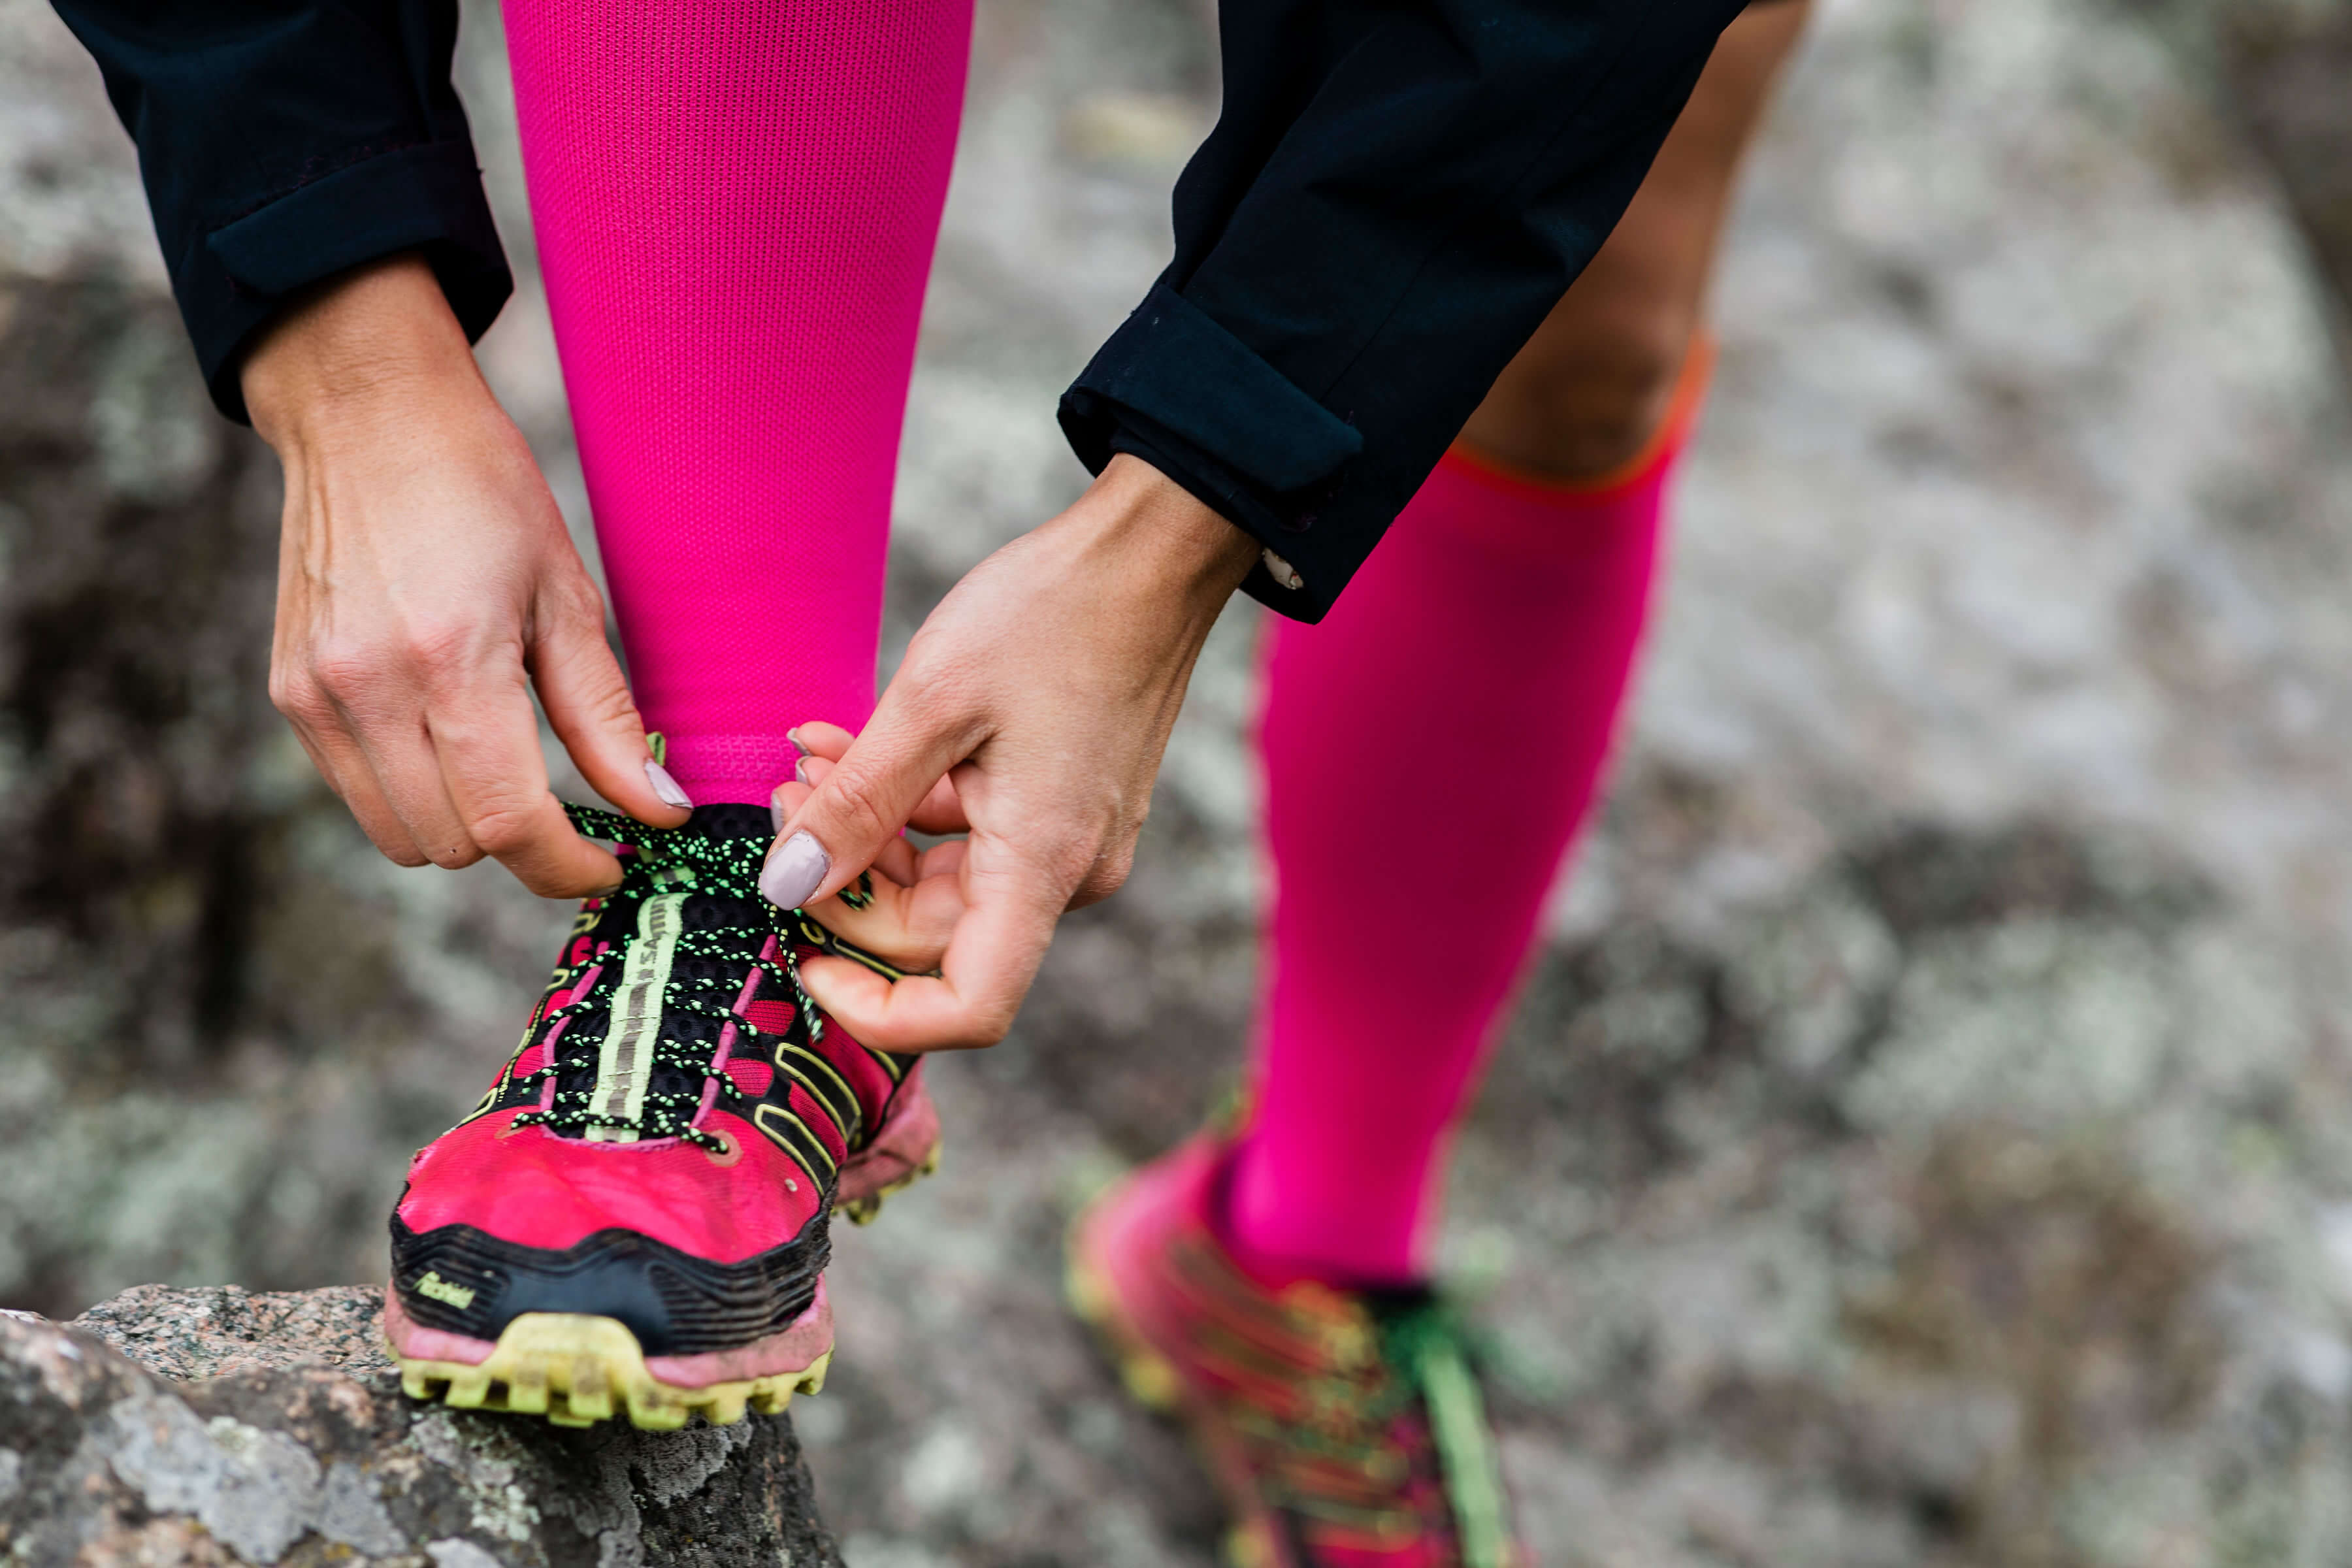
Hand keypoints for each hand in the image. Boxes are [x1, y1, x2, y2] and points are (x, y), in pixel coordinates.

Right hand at [245, 254, 688, 895]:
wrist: (369, 419)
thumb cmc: (484, 493)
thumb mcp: (569, 598)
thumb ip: (608, 721)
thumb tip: (659, 813)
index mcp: (449, 661)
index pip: (509, 823)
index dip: (570, 865)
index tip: (614, 864)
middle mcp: (367, 689)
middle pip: (456, 846)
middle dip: (525, 845)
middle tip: (574, 811)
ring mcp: (316, 697)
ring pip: (402, 839)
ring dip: (465, 829)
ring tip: (508, 769)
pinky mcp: (289, 695)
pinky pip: (360, 795)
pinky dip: (414, 795)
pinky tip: (447, 736)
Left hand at [761, 455, 1257, 1049]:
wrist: (1149, 554)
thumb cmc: (1052, 614)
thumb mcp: (930, 702)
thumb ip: (855, 805)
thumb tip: (784, 887)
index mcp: (1044, 864)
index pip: (968, 1007)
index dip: (878, 1009)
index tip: (804, 958)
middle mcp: (1067, 872)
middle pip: (936, 937)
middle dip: (846, 883)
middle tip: (781, 804)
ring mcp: (1069, 841)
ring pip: (943, 883)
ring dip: (867, 834)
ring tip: (810, 759)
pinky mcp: (1061, 806)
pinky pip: (968, 837)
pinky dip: (906, 802)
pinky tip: (849, 745)